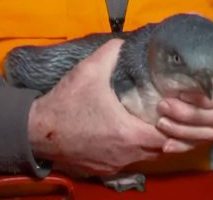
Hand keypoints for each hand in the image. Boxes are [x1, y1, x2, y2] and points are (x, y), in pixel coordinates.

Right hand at [28, 39, 166, 175]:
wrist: (37, 131)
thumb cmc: (65, 103)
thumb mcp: (88, 71)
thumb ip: (110, 53)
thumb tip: (125, 42)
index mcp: (127, 132)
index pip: (167, 136)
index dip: (174, 123)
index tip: (172, 108)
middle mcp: (125, 154)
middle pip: (161, 150)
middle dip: (167, 134)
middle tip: (166, 115)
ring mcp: (115, 164)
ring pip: (146, 158)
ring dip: (151, 143)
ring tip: (150, 124)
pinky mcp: (104, 169)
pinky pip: (129, 162)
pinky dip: (135, 151)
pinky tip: (128, 136)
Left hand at [156, 28, 212, 152]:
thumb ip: (197, 28)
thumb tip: (177, 24)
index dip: (204, 98)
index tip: (179, 91)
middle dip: (187, 116)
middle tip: (163, 106)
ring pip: (211, 133)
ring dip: (184, 132)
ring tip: (161, 124)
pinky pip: (206, 141)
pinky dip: (186, 144)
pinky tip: (167, 144)